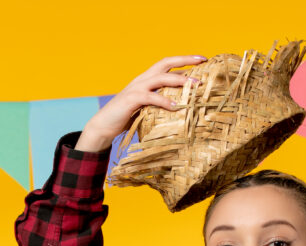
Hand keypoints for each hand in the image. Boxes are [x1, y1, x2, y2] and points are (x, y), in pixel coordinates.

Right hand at [75, 54, 206, 151]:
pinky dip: (164, 101)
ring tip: (196, 85)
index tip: (202, 59)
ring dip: (180, 80)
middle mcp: (141, 79)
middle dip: (185, 60)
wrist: (102, 126)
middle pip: (165, 63)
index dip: (183, 59)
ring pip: (161, 78)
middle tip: (203, 61)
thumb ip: (159, 103)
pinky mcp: (131, 99)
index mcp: (145, 79)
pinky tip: (176, 107)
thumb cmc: (125, 119)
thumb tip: (180, 108)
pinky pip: (150, 97)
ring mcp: (135, 88)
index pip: (166, 64)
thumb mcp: (145, 108)